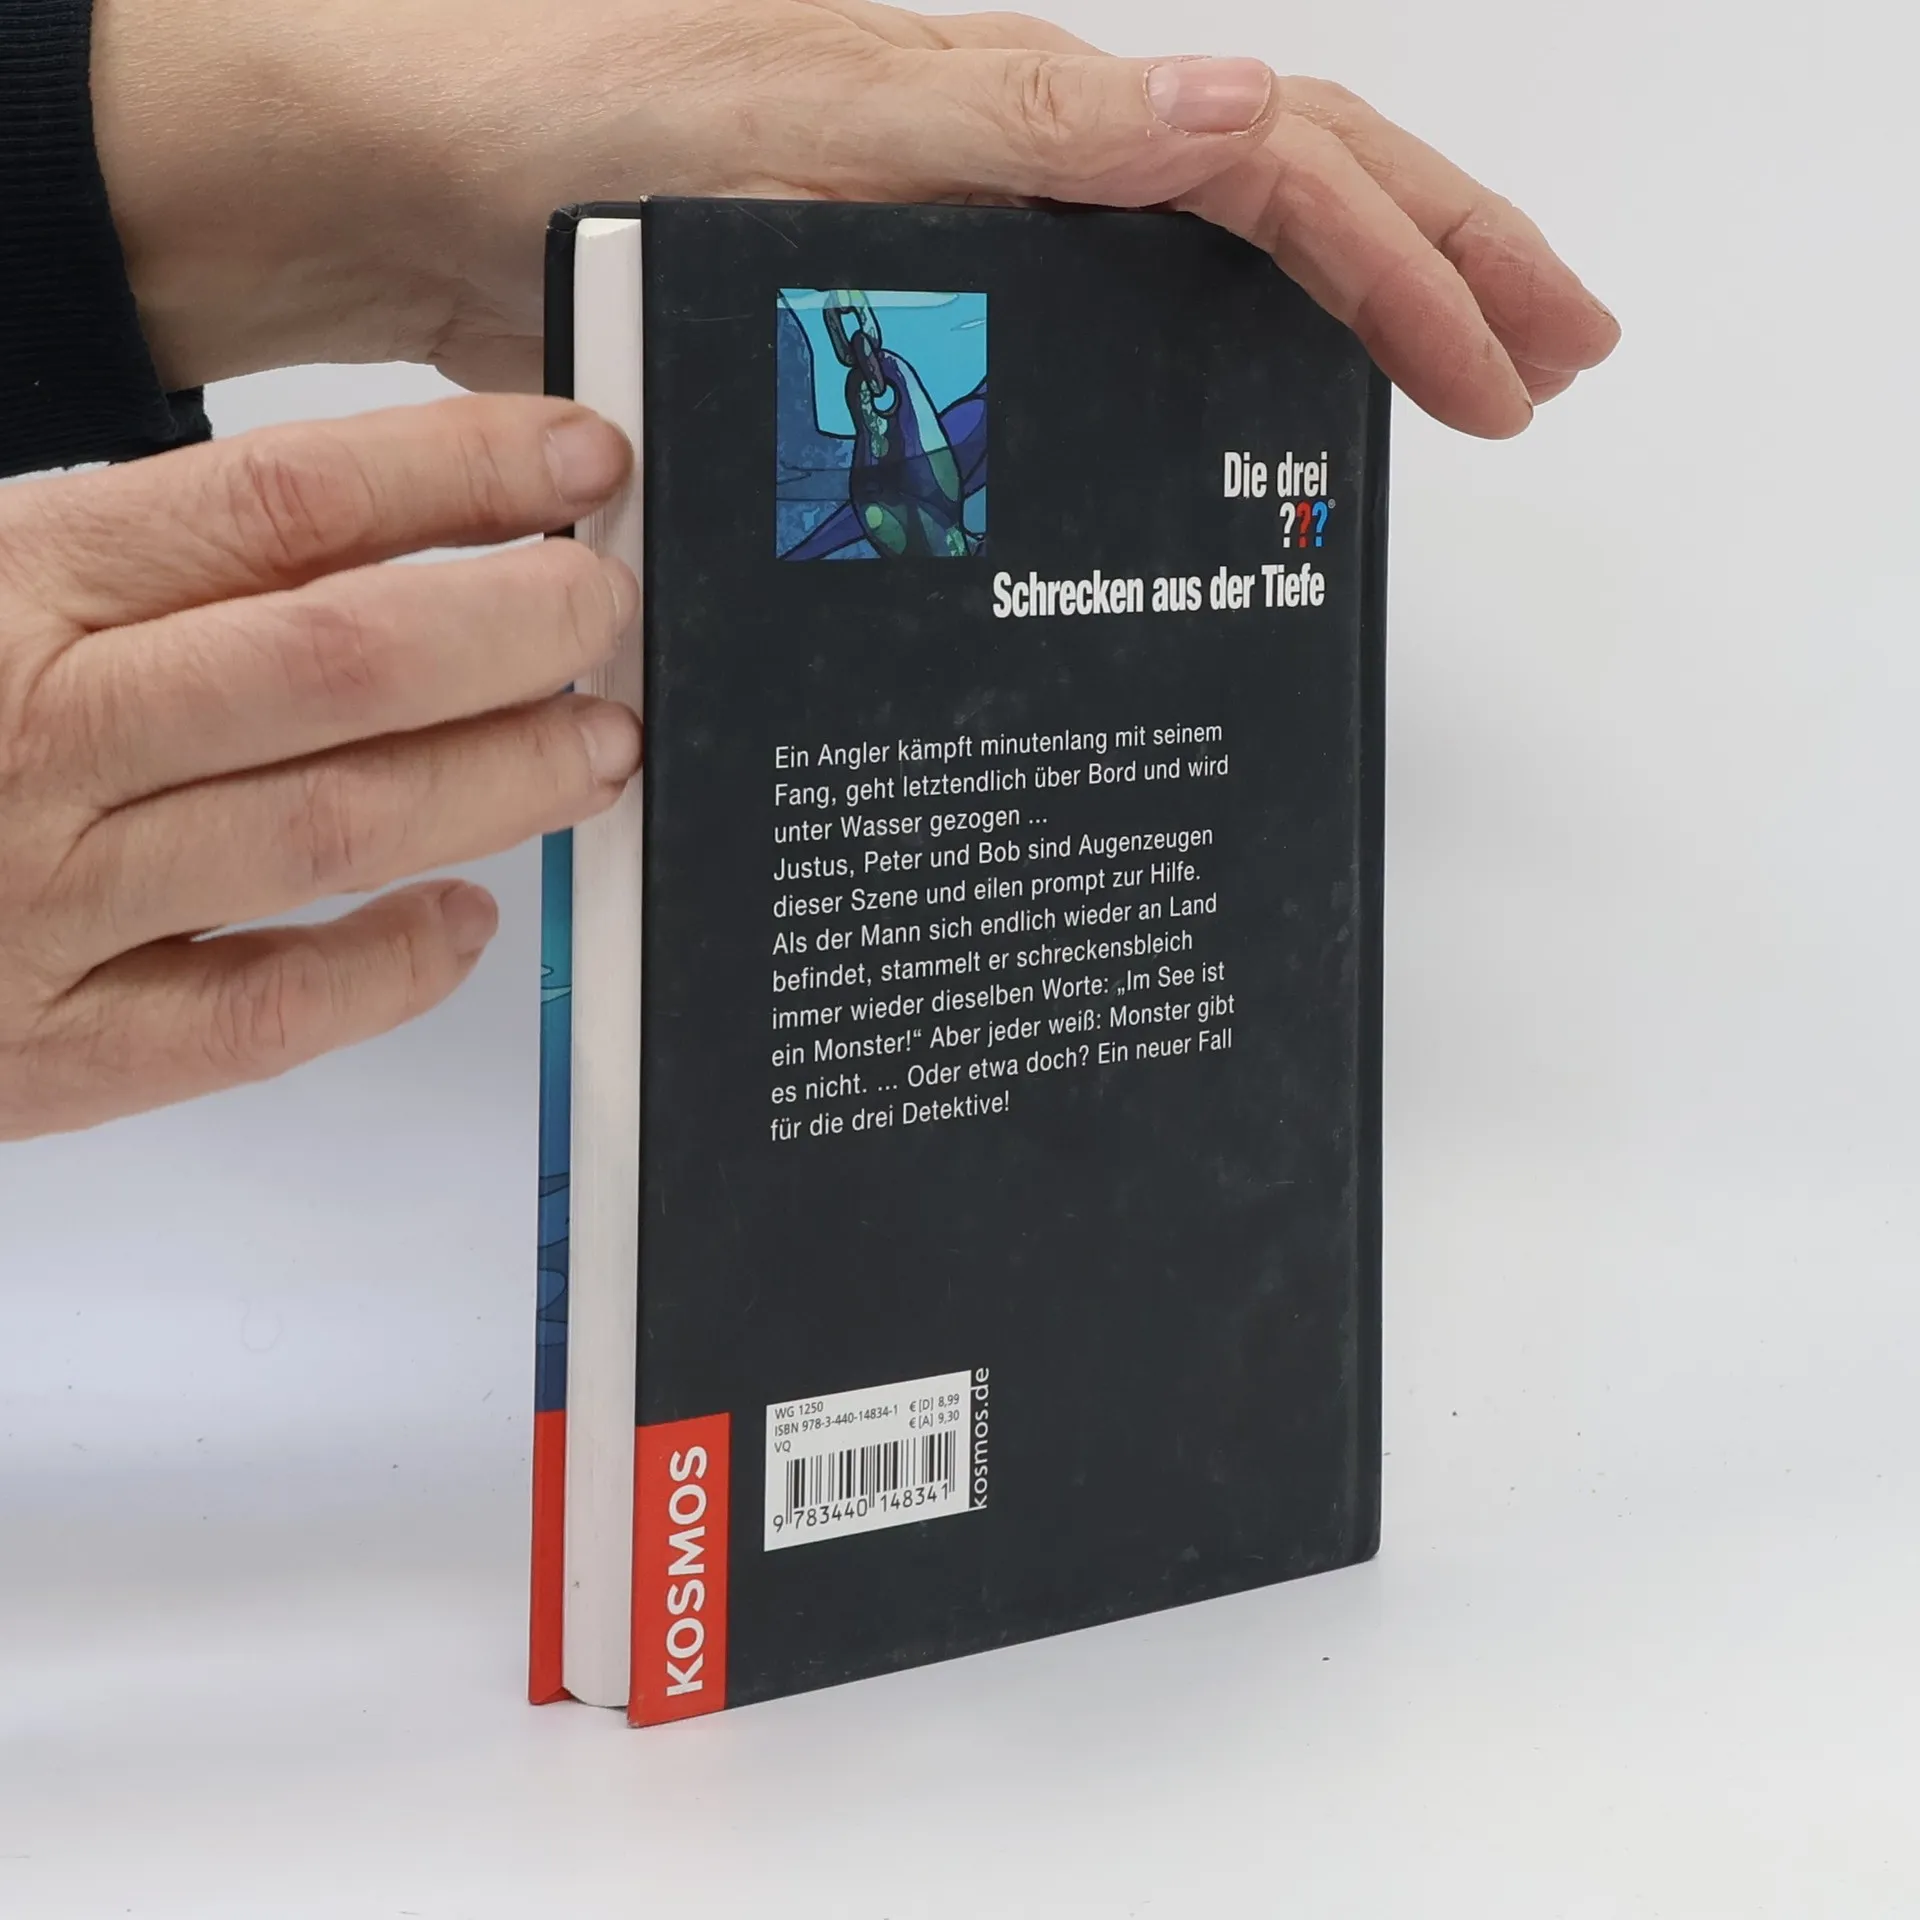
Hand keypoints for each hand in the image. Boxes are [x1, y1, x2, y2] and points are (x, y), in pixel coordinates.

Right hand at [0, 396, 637, 1138]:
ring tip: (600, 745)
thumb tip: (384, 535)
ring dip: (495, 782)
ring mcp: (42, 905)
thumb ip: (140, 563)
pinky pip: (258, 1018)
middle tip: (610, 612)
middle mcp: (34, 737)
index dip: (455, 474)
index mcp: (10, 588)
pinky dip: (384, 972)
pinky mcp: (53, 1052)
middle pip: (334, 662)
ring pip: (329, 827)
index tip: (578, 463)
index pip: (276, 503)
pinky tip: (466, 923)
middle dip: (510, 627)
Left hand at [93, 0, 1616, 436]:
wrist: (419, 185)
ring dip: (1352, 303)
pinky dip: (1206, 355)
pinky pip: (1105, 313)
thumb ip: (1021, 130)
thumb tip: (1238, 114)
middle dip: (1445, 263)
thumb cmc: (578, 147)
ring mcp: (977, 225)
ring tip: (1454, 379)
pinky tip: (1240, 416)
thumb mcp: (810, 127)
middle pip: (1288, 181)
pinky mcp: (920, 297)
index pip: (1281, 168)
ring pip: (1211, 246)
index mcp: (1020, 110)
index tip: (1510, 377)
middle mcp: (1021, 154)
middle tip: (1559, 359)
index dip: (1414, 268)